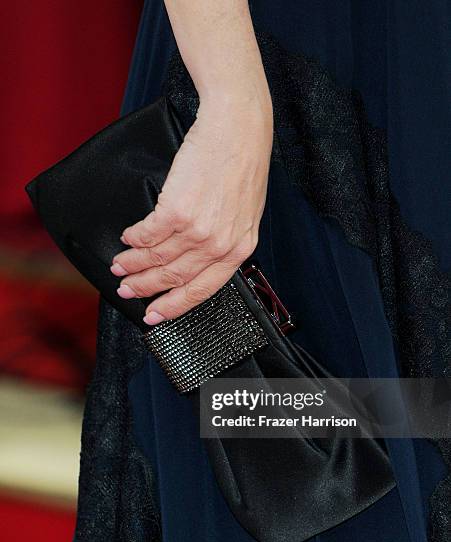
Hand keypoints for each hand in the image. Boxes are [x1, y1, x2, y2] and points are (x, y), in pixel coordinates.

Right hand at [110, 94, 272, 324]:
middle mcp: (219, 245)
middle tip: (127, 290)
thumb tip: (194, 257)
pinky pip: (146, 234)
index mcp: (239, 250)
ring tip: (119, 266)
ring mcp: (198, 230)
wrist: (237, 129)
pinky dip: (133, 238)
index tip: (156, 314)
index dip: (174, 306)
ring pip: (156, 259)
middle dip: (145, 287)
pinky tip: (127, 237)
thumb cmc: (243, 165)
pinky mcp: (177, 210)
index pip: (202, 290)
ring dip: (133, 264)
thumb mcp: (245, 213)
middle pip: (174, 278)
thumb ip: (224, 239)